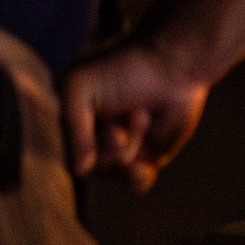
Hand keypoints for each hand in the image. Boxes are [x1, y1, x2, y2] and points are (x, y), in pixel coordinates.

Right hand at [58, 38, 211, 187]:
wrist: (172, 62)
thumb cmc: (122, 67)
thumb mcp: (79, 87)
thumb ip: (72, 128)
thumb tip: (81, 170)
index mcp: (76, 124)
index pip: (72, 157)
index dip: (88, 149)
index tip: (112, 128)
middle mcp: (97, 139)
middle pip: (96, 169)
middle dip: (113, 147)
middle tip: (135, 114)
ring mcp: (124, 149)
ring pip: (118, 174)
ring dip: (131, 149)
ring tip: (143, 115)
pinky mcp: (150, 155)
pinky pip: (138, 182)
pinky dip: (139, 177)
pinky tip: (144, 167)